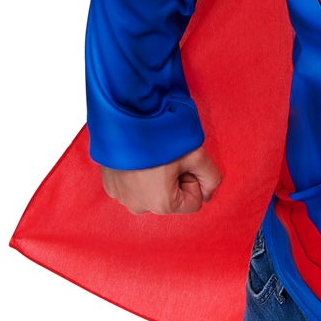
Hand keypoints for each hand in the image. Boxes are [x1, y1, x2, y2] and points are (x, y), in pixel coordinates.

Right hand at [99, 145, 221, 215]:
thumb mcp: (195, 155)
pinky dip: (136, 175)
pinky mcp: (109, 186)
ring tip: (148, 156)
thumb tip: (208, 193)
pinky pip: (132, 186)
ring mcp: (121, 197)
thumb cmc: (157, 135)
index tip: (180, 163)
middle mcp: (139, 207)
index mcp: (162, 204)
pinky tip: (136, 157)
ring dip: (154, 178)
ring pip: (151, 192)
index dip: (191, 179)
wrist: (122, 114)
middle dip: (172, 180)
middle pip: (171, 199)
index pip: (193, 202)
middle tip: (164, 157)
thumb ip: (211, 177)